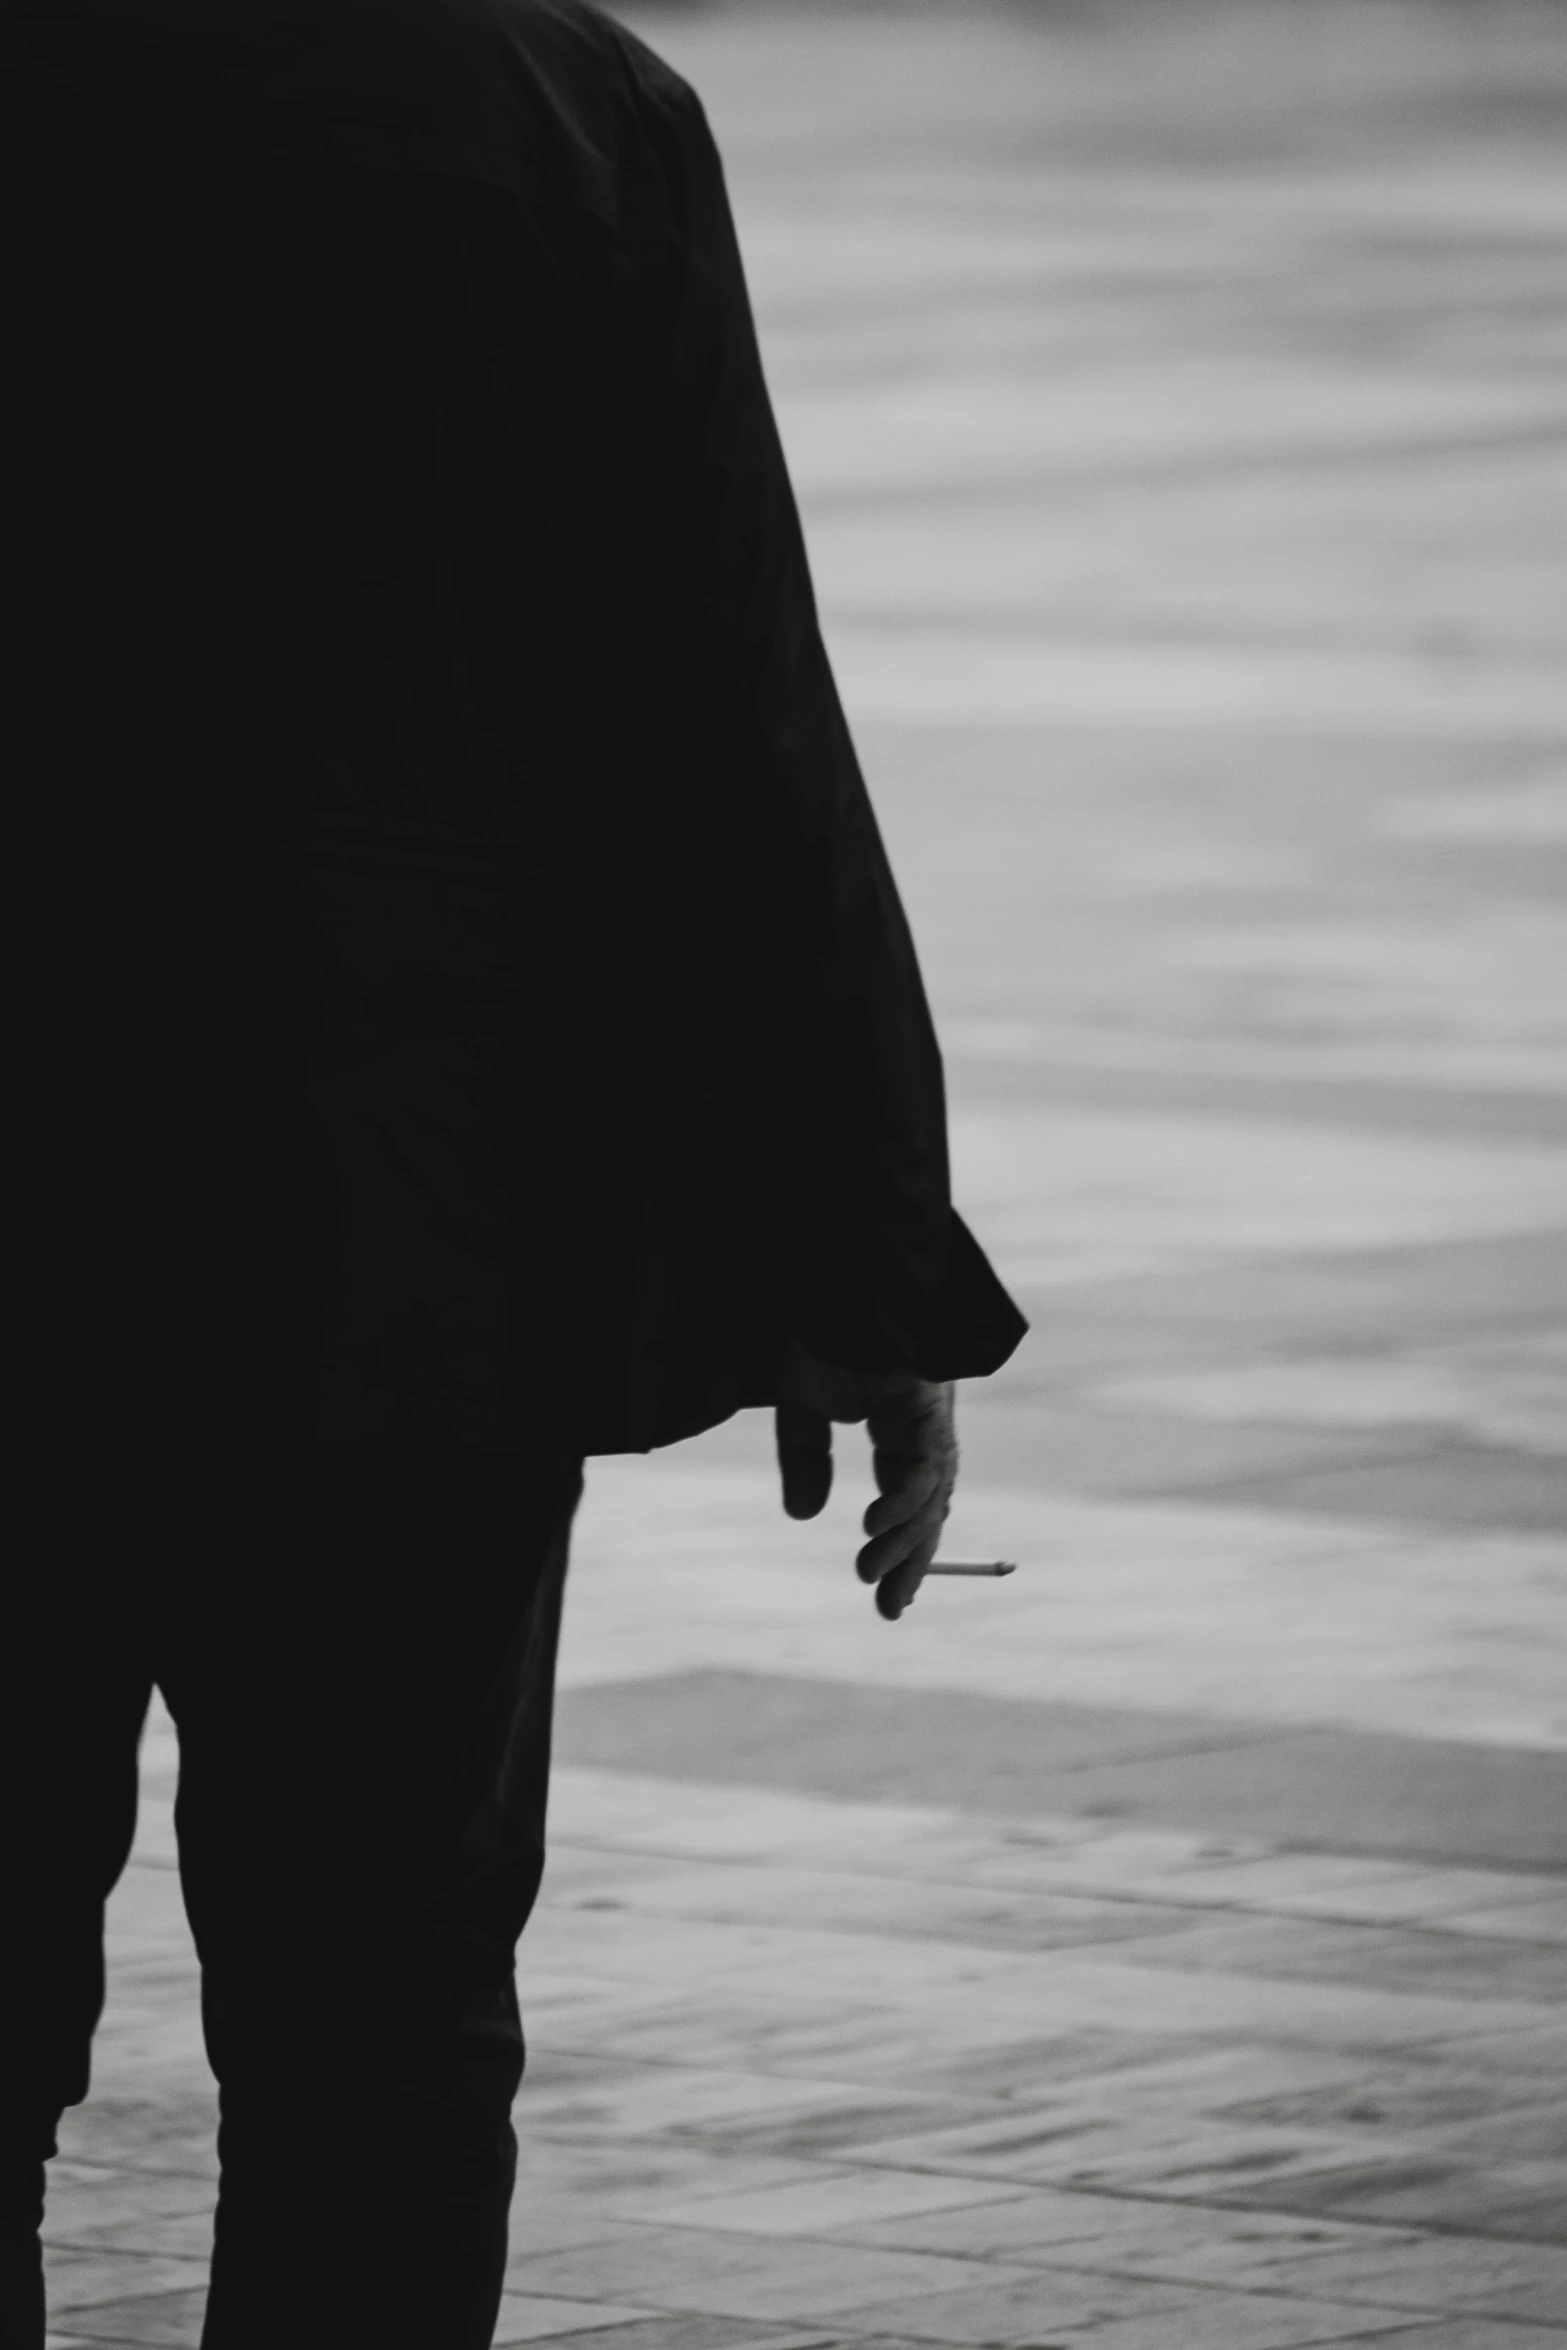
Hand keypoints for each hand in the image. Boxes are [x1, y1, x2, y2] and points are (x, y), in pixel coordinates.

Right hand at [774, 1340, 957, 1619]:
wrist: (823, 1262)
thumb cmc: (812, 1318)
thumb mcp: (799, 1403)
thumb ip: (806, 1457)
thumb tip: (806, 1517)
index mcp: (897, 1419)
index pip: (908, 1495)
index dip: (900, 1546)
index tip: (886, 1597)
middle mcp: (921, 1416)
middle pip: (927, 1502)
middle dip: (911, 1557)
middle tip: (889, 1607)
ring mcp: (927, 1404)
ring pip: (929, 1488)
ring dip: (902, 1536)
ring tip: (871, 1573)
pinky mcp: (924, 1391)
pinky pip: (922, 1457)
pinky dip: (903, 1496)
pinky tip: (874, 1525)